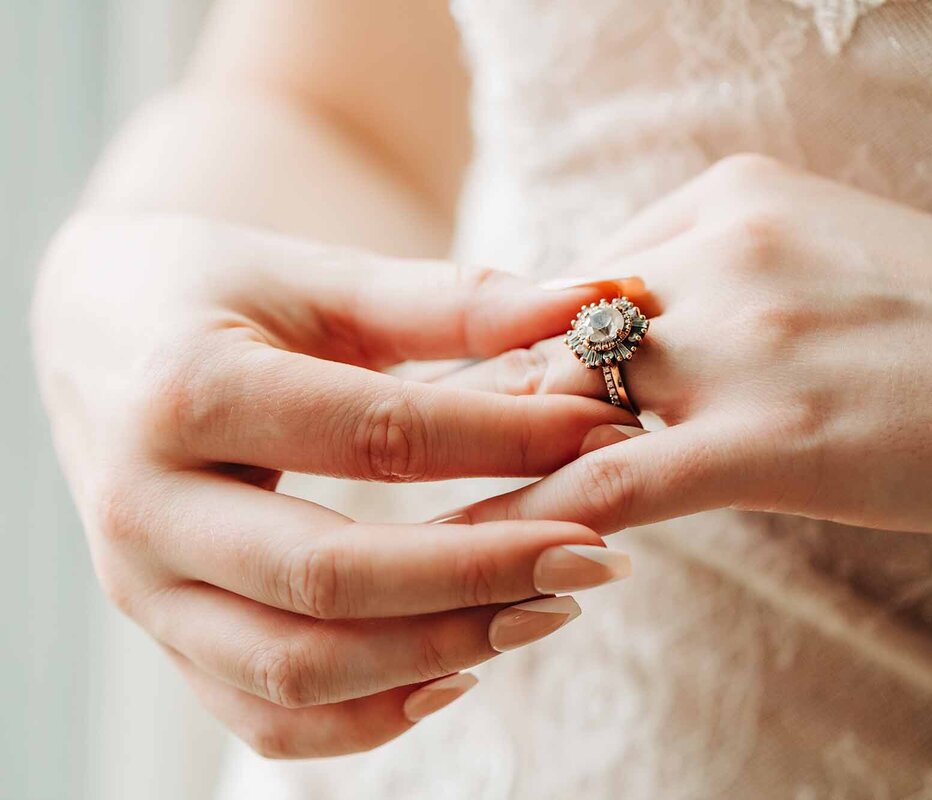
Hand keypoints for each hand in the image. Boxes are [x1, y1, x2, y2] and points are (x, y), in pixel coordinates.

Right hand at [32, 212, 634, 756]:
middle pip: (332, 579)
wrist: (102, 332)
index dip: (508, 442)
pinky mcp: (166, 637)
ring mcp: (145, 590)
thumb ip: (454, 299)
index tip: (608, 437)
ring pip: (297, 669)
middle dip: (483, 575)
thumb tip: (592, 302)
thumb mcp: (325, 277)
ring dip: (441, 651)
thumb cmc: (220, 291)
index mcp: (185, 392)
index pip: (378, 437)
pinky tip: (459, 673)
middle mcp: (146, 507)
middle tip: (598, 554)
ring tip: (550, 607)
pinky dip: (369, 717)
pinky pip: (265, 718)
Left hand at [438, 154, 931, 538]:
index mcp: (728, 201)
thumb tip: (645, 345)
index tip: (478, 397)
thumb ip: (727, 290)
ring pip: (563, 404)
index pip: (576, 279)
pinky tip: (493, 560)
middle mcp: (719, 248)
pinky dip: (537, 521)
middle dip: (490, 405)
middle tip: (423, 460)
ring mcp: (743, 336)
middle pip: (551, 335)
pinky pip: (613, 481)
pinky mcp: (770, 433)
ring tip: (430, 520)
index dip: (524, 350)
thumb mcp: (827, 266)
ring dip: (492, 466)